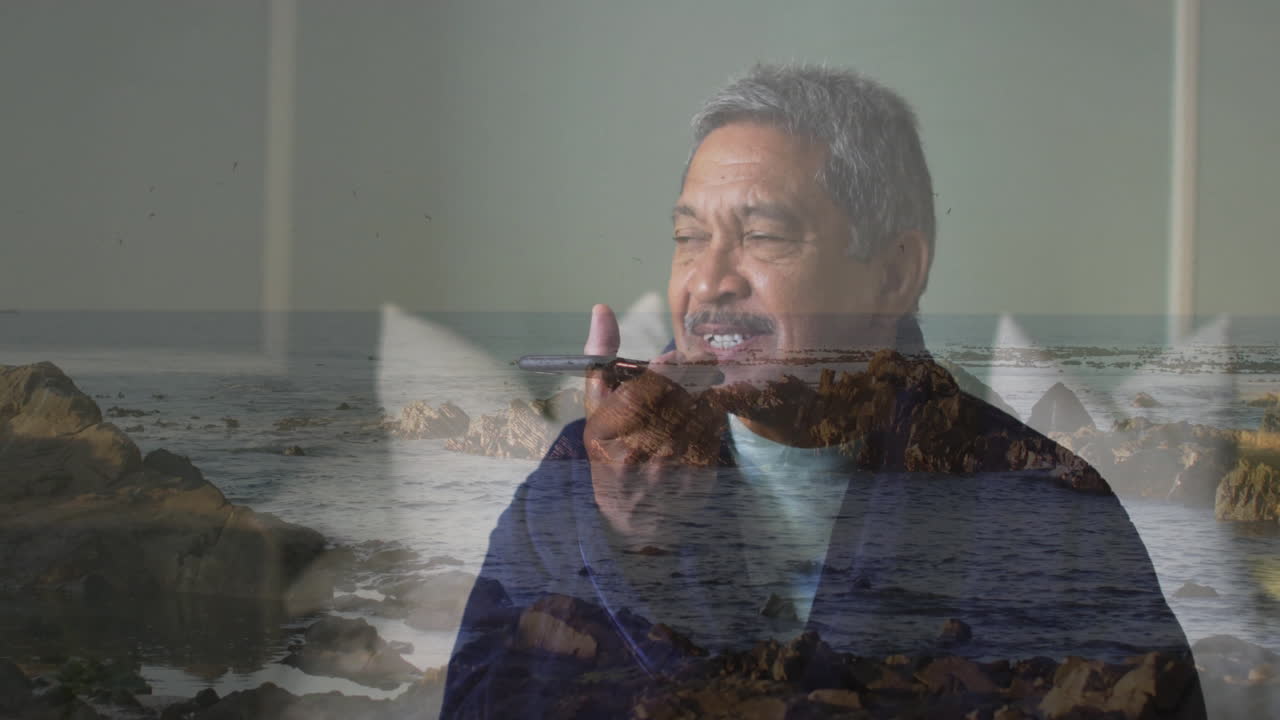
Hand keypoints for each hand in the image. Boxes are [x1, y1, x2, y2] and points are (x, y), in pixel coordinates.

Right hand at [581, 304, 725, 540]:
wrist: (632, 520)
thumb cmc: (610, 455)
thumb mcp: (596, 409)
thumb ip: (601, 358)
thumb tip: (602, 310)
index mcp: (611, 429)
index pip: (653, 384)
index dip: (669, 369)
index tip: (675, 362)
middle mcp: (642, 449)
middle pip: (683, 394)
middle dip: (693, 379)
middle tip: (695, 372)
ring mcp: (674, 467)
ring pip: (704, 411)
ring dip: (705, 398)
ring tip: (697, 398)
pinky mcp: (700, 479)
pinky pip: (716, 433)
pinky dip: (714, 420)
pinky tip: (703, 421)